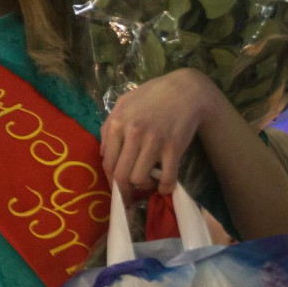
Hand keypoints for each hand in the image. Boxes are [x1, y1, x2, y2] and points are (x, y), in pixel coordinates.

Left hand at [100, 68, 215, 194]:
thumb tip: (103, 154)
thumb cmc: (151, 96)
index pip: (108, 162)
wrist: (184, 91)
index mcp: (117, 123)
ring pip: (139, 179)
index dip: (110, 180)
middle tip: (130, 195)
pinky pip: (167, 178)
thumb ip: (109, 127)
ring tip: (147, 182)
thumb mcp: (123, 104)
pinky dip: (164, 188)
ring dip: (143, 186)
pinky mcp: (173, 148)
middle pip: (121, 174)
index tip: (116, 188)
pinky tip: (164, 186)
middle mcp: (132, 134)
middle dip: (124, 190)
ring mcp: (153, 142)